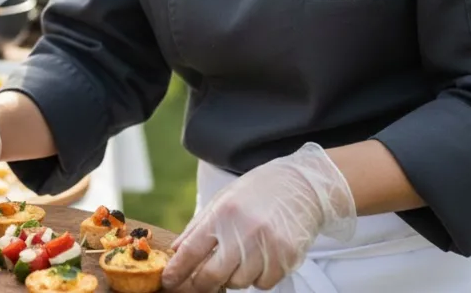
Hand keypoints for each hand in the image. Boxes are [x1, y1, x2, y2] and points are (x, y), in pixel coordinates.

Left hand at [163, 143, 355, 291]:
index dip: (177, 270)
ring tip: (240, 255)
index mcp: (224, 213)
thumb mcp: (223, 199)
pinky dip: (257, 277)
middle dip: (201, 283)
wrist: (301, 186)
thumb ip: (199, 227)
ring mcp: (268, 246)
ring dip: (233, 276)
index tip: (168, 280)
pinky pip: (263, 283)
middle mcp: (245, 230)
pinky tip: (260, 257)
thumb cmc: (258, 192)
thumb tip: (177, 251)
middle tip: (198, 282)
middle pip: (213, 275)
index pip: (193, 250)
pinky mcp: (286, 258)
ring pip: (239, 283)